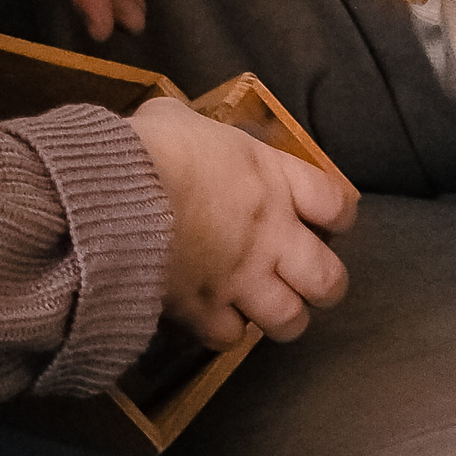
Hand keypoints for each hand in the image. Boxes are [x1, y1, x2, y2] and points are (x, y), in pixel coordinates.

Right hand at [127, 98, 357, 348]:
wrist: (117, 199)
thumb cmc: (151, 148)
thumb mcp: (175, 119)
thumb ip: (187, 127)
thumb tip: (167, 124)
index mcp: (272, 178)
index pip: (336, 204)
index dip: (338, 216)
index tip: (329, 221)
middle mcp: (271, 234)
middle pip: (327, 278)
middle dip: (324, 285)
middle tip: (306, 280)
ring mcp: (242, 278)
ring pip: (289, 320)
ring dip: (281, 316)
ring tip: (268, 310)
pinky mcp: (205, 311)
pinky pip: (229, 336)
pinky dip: (223, 330)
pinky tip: (212, 318)